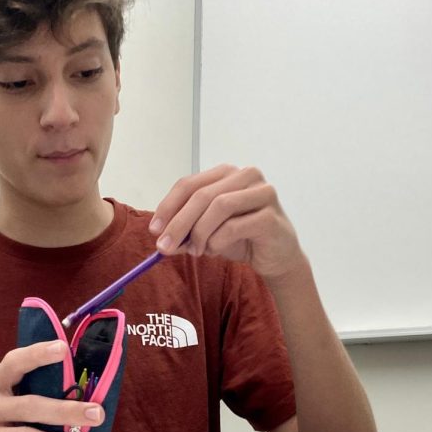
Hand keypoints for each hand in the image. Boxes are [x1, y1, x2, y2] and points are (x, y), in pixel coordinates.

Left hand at [149, 164, 305, 281]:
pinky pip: (234, 226)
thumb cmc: (242, 238)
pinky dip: (218, 241)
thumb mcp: (207, 232)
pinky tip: (216, 250)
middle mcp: (246, 176)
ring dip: (200, 233)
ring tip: (198, 251)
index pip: (189, 184)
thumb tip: (160, 236)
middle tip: (164, 247)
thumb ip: (186, 230)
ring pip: (219, 207)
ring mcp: (262, 192)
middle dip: (178, 224)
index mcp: (227, 173)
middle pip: (201, 195)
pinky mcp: (270, 216)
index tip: (154, 230)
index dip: (168, 207)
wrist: (277, 257)